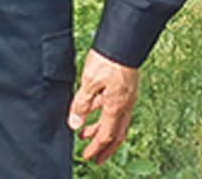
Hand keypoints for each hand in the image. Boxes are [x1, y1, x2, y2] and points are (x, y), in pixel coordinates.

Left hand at [66, 50, 139, 164]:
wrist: (123, 42)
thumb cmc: (107, 59)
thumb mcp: (88, 82)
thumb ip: (81, 104)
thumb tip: (74, 124)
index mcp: (116, 107)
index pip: (106, 135)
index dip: (96, 148)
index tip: (87, 157)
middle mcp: (124, 105)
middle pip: (116, 134)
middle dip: (104, 148)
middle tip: (94, 158)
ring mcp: (126, 97)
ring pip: (115, 122)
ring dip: (101, 130)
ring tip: (84, 134)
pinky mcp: (125, 88)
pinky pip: (114, 109)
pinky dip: (103, 114)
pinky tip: (91, 110)